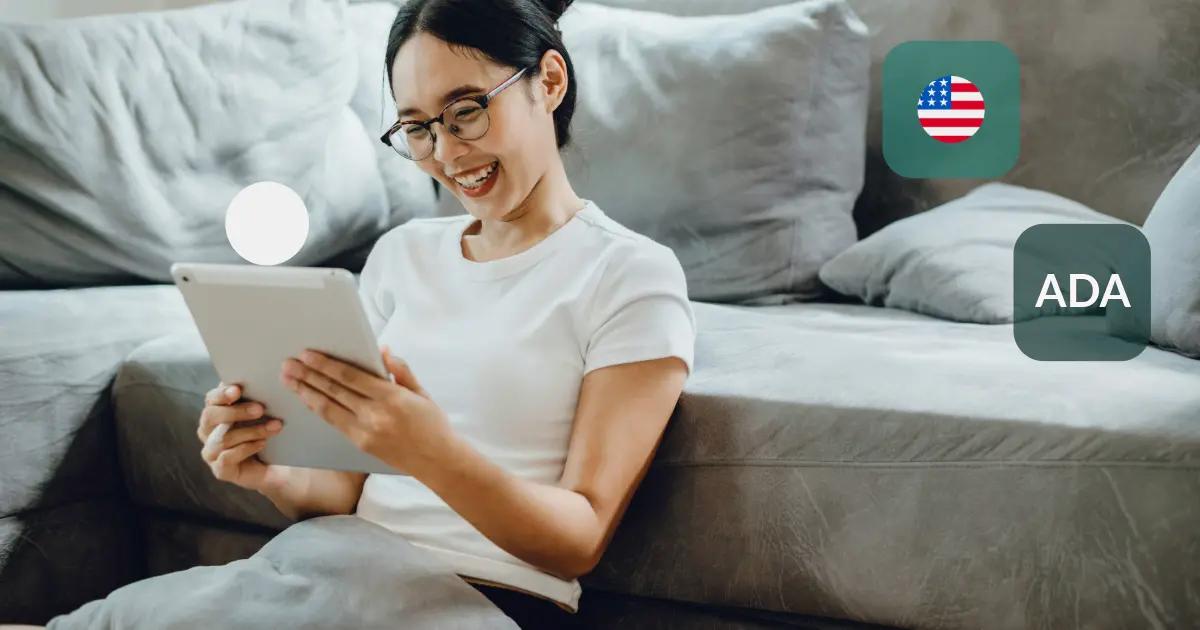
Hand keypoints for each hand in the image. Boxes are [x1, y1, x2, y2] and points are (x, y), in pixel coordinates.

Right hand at [197, 382, 287, 491]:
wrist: (277, 465)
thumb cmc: (266, 432)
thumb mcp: (262, 413)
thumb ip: (255, 397)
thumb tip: (259, 378)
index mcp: (215, 412)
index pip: (211, 399)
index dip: (221, 394)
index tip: (237, 390)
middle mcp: (208, 431)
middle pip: (210, 416)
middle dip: (236, 411)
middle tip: (260, 409)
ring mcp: (211, 452)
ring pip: (223, 438)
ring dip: (251, 431)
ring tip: (273, 427)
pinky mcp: (220, 470)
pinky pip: (227, 458)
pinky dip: (246, 449)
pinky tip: (262, 443)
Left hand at [280, 345, 452, 473]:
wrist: (437, 461)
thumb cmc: (432, 423)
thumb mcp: (421, 392)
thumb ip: (400, 370)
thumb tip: (381, 350)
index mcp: (391, 397)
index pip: (350, 376)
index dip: (325, 364)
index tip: (307, 354)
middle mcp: (374, 414)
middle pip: (334, 390)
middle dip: (308, 375)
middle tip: (288, 364)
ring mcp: (365, 431)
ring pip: (328, 407)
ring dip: (306, 392)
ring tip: (289, 380)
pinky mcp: (360, 444)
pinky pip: (334, 422)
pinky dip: (318, 409)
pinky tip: (307, 399)